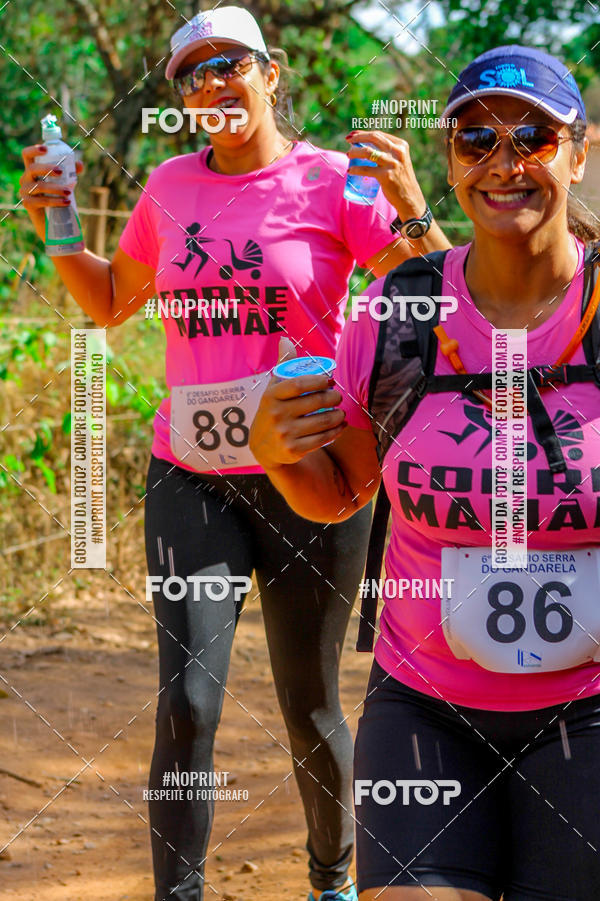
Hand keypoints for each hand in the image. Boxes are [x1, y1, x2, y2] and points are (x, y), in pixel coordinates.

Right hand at [19, 144, 83, 237]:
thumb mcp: (64, 182)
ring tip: (69, 192)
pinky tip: (66, 202)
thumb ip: (71, 172)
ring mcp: (25, 191)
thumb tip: (79, 164)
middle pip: (32, 168)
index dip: (34, 150)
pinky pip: (41, 201)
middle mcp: (26, 178)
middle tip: (61, 172)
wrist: (52, 219)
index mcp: (32, 170)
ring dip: (55, 188)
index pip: (27, 155)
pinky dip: (55, 201)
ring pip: (39, 186)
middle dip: (47, 168)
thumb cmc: (57, 196)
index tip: (46, 149)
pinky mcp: (28, 204)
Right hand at [249, 337, 346, 469]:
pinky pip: (322, 439)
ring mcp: (285, 433)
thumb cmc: (273, 411)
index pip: (298, 384)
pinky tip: (340, 426)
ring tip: (341, 412)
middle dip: (333, 398)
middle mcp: (277, 415)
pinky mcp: (293, 450)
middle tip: (338, 397)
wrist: (262, 447)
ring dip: (338, 416)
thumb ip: (282, 366)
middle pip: (315, 402)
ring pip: (322, 421)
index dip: (318, 380)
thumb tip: (285, 340)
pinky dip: (336, 432)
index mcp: (272, 396)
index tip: (330, 380)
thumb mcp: (273, 389)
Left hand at [346, 130, 426, 220]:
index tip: (352, 135)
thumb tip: (366, 146)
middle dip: (358, 137)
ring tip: (348, 155)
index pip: (378, 135)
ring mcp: (392, 164)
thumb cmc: (400, 178)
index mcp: (401, 145)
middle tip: (348, 141)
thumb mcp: (398, 160)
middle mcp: (397, 152)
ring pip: (368, 152)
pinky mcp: (386, 176)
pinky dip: (355, 170)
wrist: (410, 197)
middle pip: (373, 138)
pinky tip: (350, 170)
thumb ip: (388, 152)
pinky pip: (366, 170)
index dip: (363, 133)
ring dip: (355, 152)